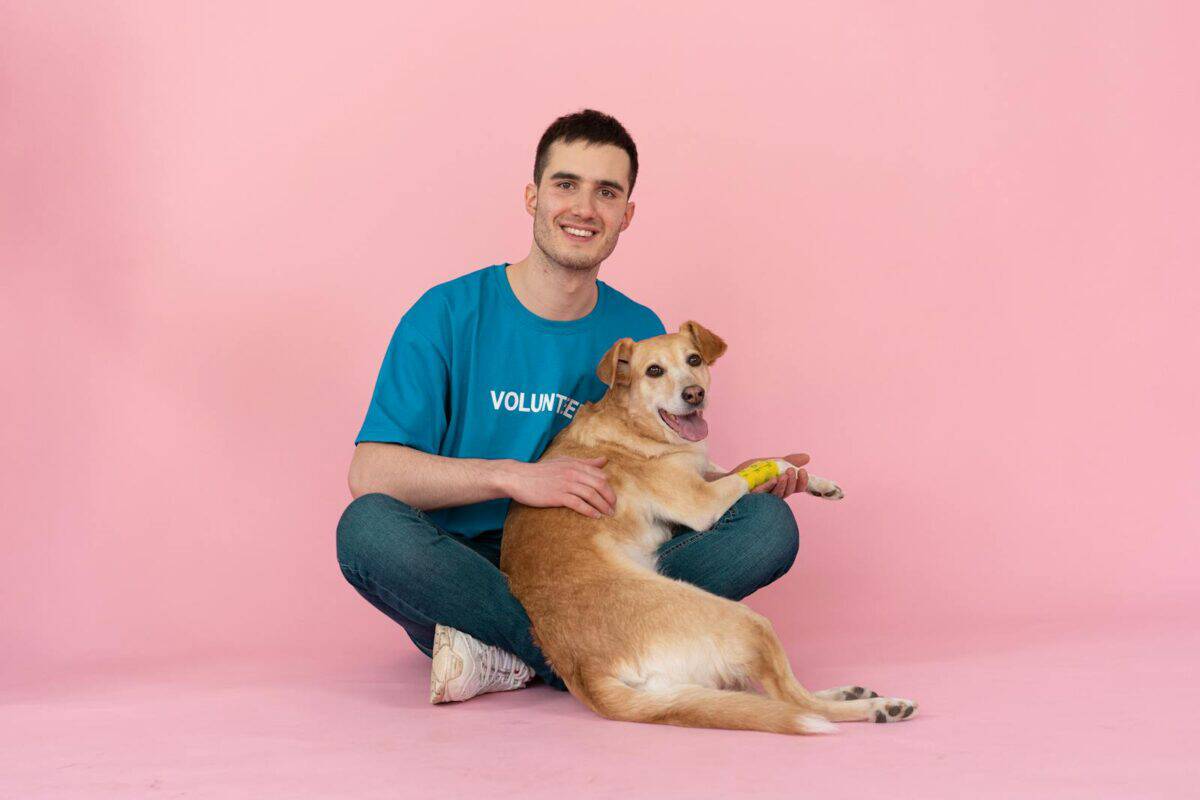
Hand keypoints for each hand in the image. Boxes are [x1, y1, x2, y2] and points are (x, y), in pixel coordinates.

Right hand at [499, 456, 616, 518]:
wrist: (519, 478)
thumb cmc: (542, 471)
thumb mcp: (564, 462)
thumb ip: (585, 462)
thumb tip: (604, 460)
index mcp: (575, 464)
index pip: (600, 475)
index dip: (609, 488)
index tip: (612, 498)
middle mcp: (572, 473)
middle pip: (599, 485)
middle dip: (610, 498)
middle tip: (614, 508)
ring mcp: (565, 484)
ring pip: (591, 494)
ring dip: (602, 506)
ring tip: (608, 514)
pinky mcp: (557, 496)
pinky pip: (578, 504)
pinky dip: (589, 511)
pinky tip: (595, 516)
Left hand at [730, 453, 809, 498]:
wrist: (730, 478)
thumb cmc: (750, 473)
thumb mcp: (771, 464)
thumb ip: (787, 461)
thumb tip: (808, 457)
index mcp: (780, 487)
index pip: (796, 488)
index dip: (802, 481)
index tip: (803, 471)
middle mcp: (774, 495)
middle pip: (788, 492)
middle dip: (792, 482)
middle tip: (791, 471)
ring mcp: (764, 500)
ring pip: (778, 496)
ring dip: (783, 485)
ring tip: (784, 475)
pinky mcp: (753, 500)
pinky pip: (763, 495)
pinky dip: (769, 487)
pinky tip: (773, 480)